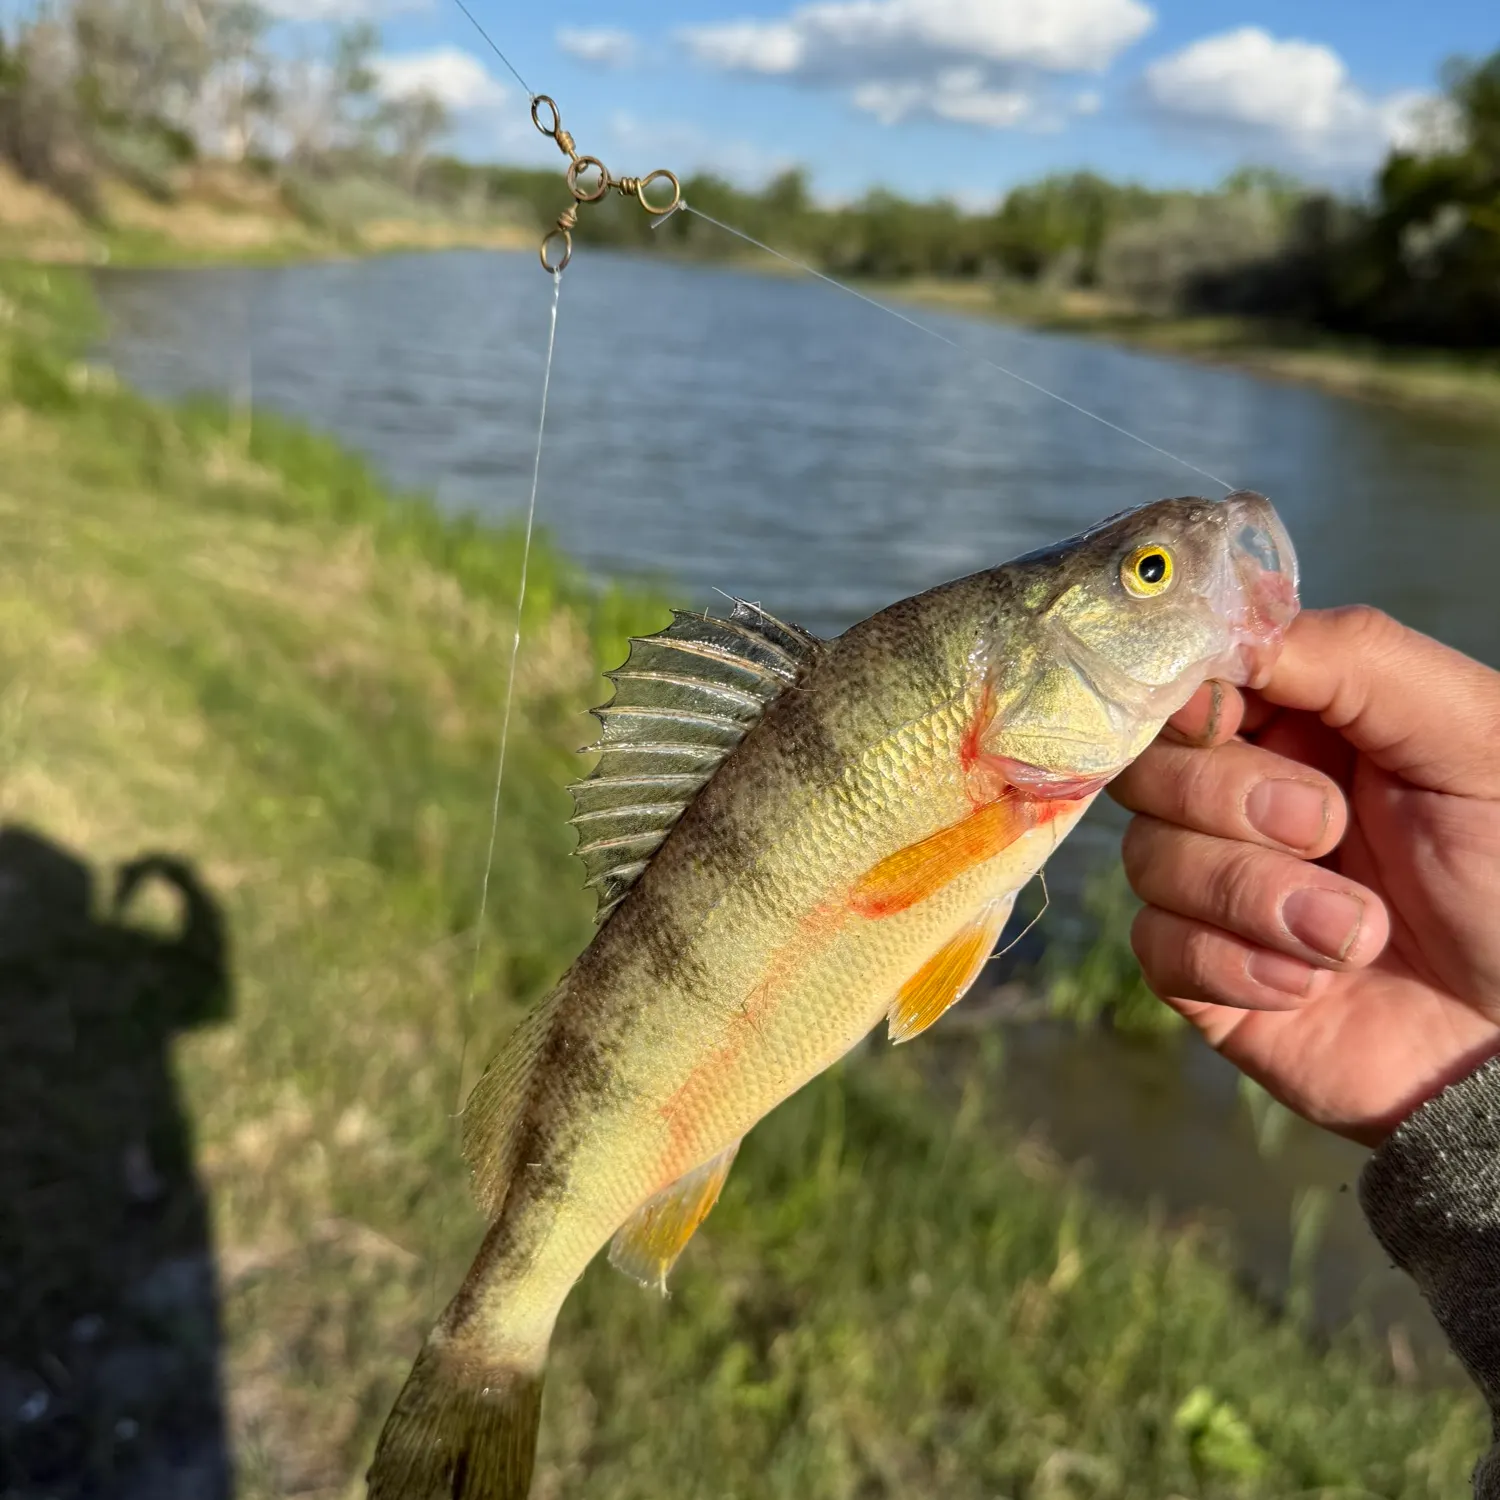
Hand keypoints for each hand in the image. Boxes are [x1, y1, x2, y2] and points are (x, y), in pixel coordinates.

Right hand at [1109, 606, 1499, 1146]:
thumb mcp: (1472, 737)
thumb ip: (1358, 657)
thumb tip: (1231, 629)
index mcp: (1301, 720)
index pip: (1187, 680)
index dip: (1187, 696)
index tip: (1228, 719)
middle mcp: (1240, 794)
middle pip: (1147, 766)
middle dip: (1230, 800)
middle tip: (1330, 832)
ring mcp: (1213, 883)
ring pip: (1147, 856)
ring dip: (1254, 897)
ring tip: (1356, 935)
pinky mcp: (1199, 970)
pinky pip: (1158, 945)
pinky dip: (1236, 964)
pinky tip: (1311, 984)